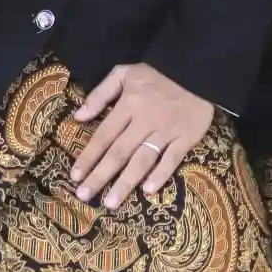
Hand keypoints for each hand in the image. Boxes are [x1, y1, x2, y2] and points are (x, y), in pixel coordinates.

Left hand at [70, 63, 213, 207]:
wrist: (196, 68)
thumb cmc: (157, 73)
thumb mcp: (124, 73)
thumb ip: (101, 93)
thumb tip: (78, 117)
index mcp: (128, 104)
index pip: (104, 135)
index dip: (89, 156)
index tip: (74, 176)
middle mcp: (145, 120)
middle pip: (119, 152)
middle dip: (100, 176)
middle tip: (84, 197)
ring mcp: (167, 130)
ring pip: (143, 160)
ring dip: (126, 183)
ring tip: (111, 202)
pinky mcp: (187, 137)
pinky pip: (172, 159)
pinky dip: (161, 174)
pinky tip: (148, 190)